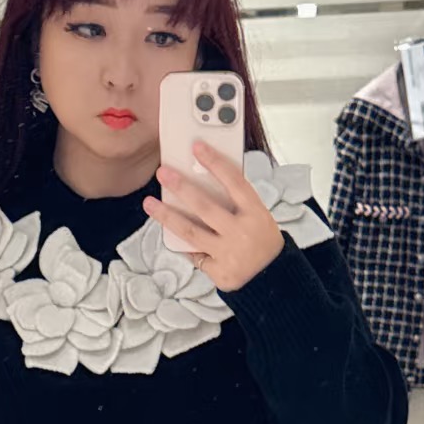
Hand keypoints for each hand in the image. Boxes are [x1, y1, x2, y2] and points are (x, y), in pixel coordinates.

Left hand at [142, 140, 284, 291]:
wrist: (273, 277)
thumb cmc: (262, 240)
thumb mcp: (258, 216)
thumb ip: (235, 202)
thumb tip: (201, 180)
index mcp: (255, 213)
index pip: (235, 182)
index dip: (215, 162)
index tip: (197, 146)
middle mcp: (242, 232)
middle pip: (206, 206)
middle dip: (181, 187)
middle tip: (162, 172)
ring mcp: (229, 254)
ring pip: (191, 232)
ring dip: (166, 216)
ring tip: (149, 203)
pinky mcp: (219, 272)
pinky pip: (194, 254)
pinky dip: (183, 244)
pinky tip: (170, 232)